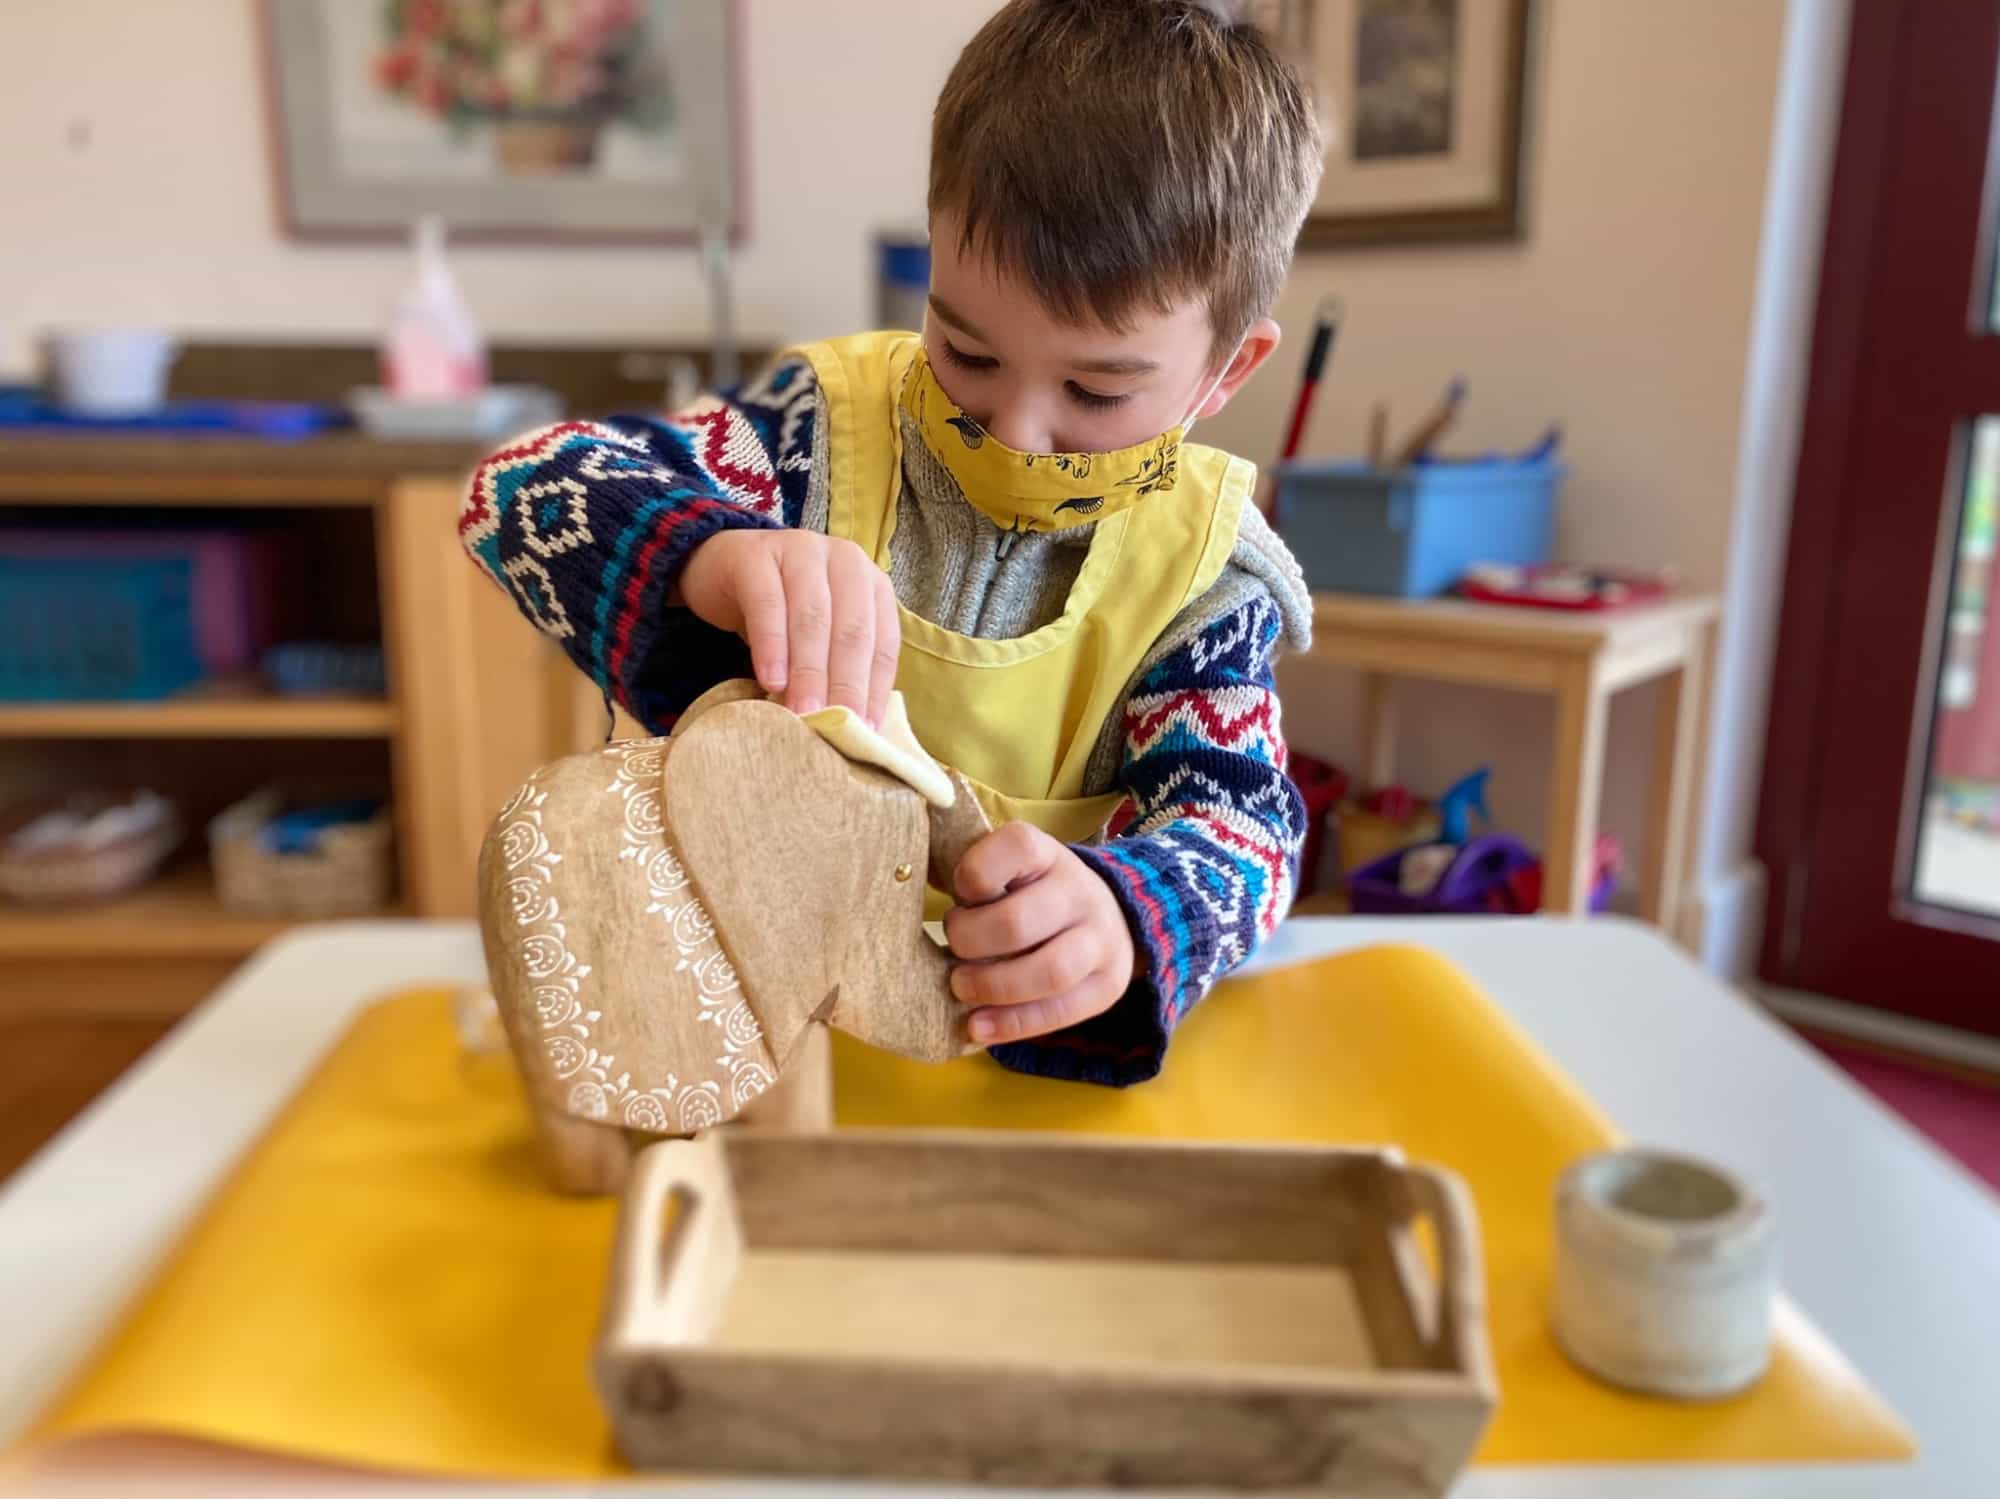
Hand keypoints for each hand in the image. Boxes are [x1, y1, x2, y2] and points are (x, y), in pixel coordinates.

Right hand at [678, 529, 899, 723]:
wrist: (722, 570)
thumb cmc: (782, 611)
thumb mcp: (820, 636)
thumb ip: (840, 666)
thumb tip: (857, 727)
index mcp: (870, 582)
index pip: (882, 640)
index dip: (874, 688)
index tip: (866, 730)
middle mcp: (845, 559)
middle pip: (851, 629)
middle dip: (844, 684)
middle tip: (836, 727)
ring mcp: (800, 549)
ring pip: (812, 617)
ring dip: (809, 671)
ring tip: (804, 712)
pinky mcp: (755, 554)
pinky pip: (767, 604)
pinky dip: (771, 646)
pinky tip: (771, 680)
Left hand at [943, 822, 1138, 1045]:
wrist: (1109, 917)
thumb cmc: (1031, 893)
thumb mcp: (1008, 868)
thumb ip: (972, 875)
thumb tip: (905, 881)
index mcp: (1048, 854)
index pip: (1015, 847)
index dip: (973, 875)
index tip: (959, 895)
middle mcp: (1080, 892)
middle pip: (1019, 922)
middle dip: (971, 942)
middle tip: (953, 948)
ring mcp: (1100, 941)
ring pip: (1049, 972)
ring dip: (993, 987)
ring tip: (961, 988)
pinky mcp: (1107, 985)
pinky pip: (1060, 1012)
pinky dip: (1012, 1024)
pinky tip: (977, 1027)